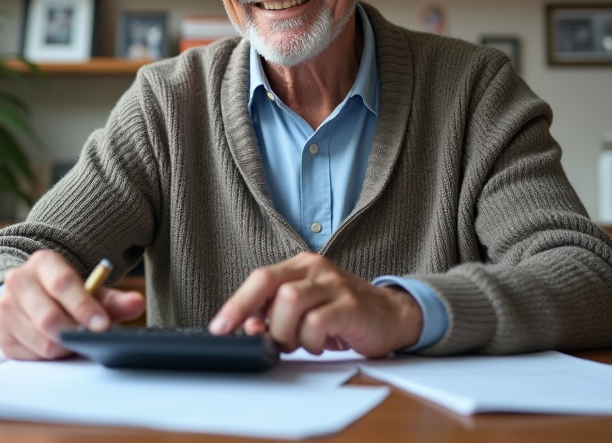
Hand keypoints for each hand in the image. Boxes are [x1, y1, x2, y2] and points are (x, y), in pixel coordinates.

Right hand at [0, 250, 145, 359]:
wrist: (29, 297)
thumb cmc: (65, 294)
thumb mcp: (90, 291)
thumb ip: (114, 300)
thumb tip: (136, 304)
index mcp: (43, 262)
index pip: (64, 283)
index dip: (84, 307)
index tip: (103, 325)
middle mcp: (18, 280)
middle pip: (49, 317)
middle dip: (74, 333)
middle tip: (89, 339)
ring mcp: (5, 307)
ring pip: (41, 340)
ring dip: (63, 347)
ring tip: (73, 340)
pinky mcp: (0, 333)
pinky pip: (29, 355)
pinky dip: (48, 356)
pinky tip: (53, 344)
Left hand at [207, 252, 422, 356]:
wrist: (393, 315)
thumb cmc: (343, 314)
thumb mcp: (306, 311)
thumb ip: (276, 316)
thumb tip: (247, 328)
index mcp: (300, 266)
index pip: (259, 278)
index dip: (236, 304)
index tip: (219, 328)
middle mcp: (316, 268)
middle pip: (269, 284)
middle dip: (251, 315)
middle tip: (260, 340)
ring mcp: (334, 284)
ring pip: (289, 303)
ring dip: (286, 332)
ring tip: (298, 343)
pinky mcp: (350, 305)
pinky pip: (316, 323)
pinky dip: (311, 341)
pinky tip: (320, 344)